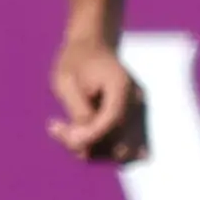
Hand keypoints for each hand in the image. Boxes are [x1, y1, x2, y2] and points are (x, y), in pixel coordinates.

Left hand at [49, 33, 149, 163]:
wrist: (92, 48)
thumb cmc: (76, 61)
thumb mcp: (66, 81)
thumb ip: (77, 110)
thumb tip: (84, 139)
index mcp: (122, 86)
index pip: (113, 120)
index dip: (90, 134)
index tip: (65, 134)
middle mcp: (136, 103)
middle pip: (122, 143)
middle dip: (91, 146)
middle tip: (62, 131)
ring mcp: (137, 115)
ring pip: (119, 151)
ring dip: (91, 148)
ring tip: (62, 129)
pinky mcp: (132, 124)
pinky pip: (118, 146)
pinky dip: (98, 146)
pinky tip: (76, 133)